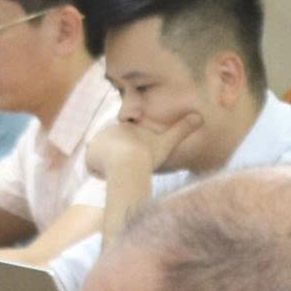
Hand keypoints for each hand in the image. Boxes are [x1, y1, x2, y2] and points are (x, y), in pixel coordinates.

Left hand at [85, 109, 201, 183]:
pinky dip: (100, 174)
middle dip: (119, 161)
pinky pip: (93, 168)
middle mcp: (109, 131)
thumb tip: (201, 116)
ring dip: (109, 168)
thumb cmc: (148, 154)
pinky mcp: (88, 154)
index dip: (129, 152)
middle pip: (113, 151)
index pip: (125, 142)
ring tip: (121, 172)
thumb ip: (182, 130)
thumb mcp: (167, 142)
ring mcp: (97, 142)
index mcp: (125, 127)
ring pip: (103, 160)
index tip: (134, 159)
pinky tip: (109, 175)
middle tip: (130, 168)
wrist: (128, 162)